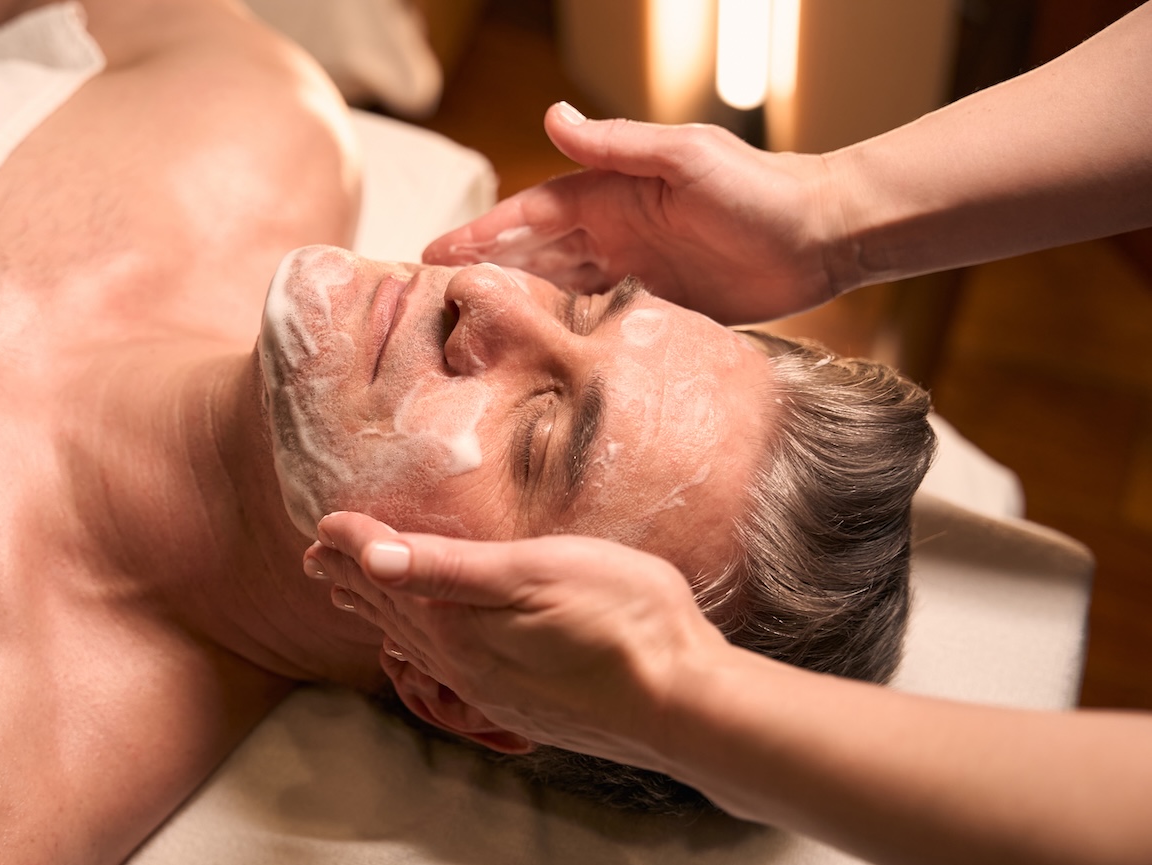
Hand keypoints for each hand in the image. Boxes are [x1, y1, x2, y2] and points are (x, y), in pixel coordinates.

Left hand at [303, 511, 731, 771]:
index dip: (355, 545)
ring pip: (417, 644)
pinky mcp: (521, 703)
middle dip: (354, 580)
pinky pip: (446, 670)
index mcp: (457, 626)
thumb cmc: (621, 620)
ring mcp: (492, 689)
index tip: (322, 523)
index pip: (388, 575)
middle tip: (316, 558)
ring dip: (382, 613)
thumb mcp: (531, 573)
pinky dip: (418, 647)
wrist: (683, 704)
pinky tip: (424, 648)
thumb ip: (447, 568)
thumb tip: (371, 557)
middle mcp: (463, 664)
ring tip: (355, 594)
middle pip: (393, 612)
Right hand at [423, 103, 844, 324]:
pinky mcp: (657, 312)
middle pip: (533, 258)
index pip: (529, 218)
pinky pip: (597, 325)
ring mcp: (633, 274)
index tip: (431, 257)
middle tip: (433, 305)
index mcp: (610, 195)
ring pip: (558, 293)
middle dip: (484, 275)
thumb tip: (551, 116)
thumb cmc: (758, 187)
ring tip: (470, 335)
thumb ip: (616, 146)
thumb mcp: (683, 157)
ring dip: (517, 308)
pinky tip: (537, 357)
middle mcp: (613, 234)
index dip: (481, 237)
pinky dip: (564, 336)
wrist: (823, 237)